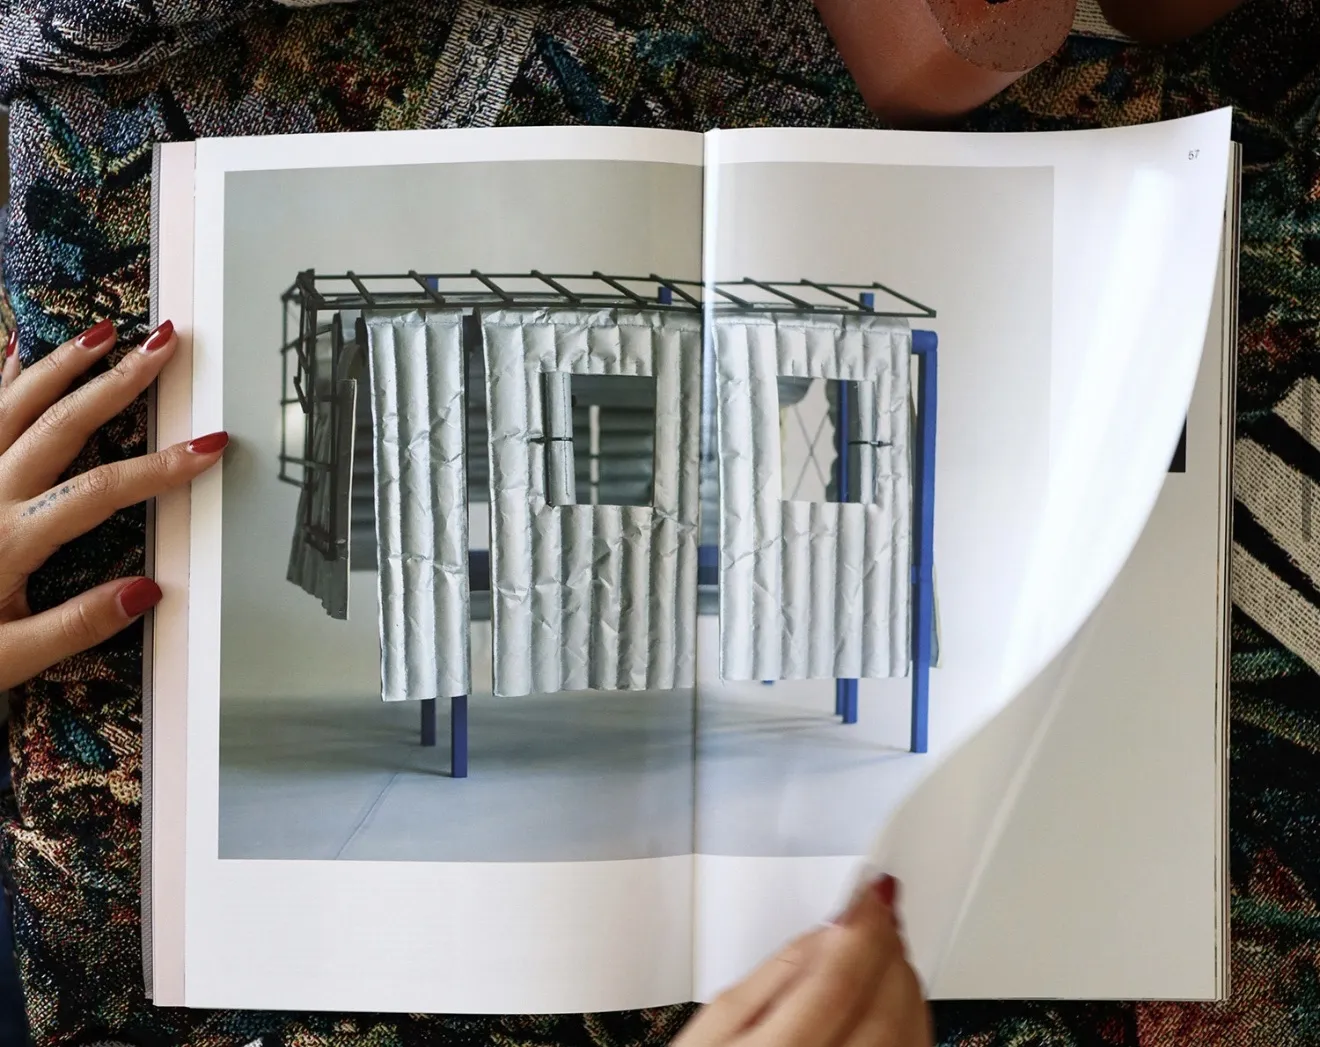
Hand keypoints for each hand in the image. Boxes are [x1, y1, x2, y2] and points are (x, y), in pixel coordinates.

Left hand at [0, 319, 226, 690]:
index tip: (206, 446)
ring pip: (13, 404)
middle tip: (162, 346)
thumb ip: (76, 625)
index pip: (102, 490)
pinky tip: (14, 350)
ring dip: (62, 365)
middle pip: (62, 424)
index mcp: (9, 540)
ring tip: (103, 333)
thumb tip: (145, 590)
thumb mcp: (8, 658)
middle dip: (119, 381)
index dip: (162, 467)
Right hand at [674, 875, 931, 1046]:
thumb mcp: (719, 1023)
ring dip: (905, 977)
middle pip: (882, 1008)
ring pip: (908, 1032)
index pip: (836, 984)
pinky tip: (894, 993)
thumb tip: (831, 929)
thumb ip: (777, 973)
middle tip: (878, 909)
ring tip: (884, 944)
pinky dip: (912, 1014)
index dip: (863, 927)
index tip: (873, 889)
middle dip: (888, 947)